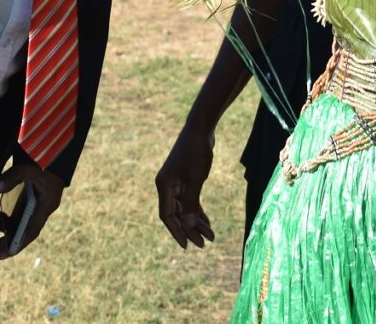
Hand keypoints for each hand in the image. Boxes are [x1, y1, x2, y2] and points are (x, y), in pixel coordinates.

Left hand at [0, 160, 65, 258]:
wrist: (58, 144)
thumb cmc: (47, 156)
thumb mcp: (30, 167)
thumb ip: (13, 177)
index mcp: (46, 204)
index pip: (31, 231)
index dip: (17, 244)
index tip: (1, 255)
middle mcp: (42, 206)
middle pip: (22, 228)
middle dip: (4, 237)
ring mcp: (37, 200)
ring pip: (18, 219)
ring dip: (2, 222)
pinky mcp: (32, 193)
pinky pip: (17, 210)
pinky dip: (5, 213)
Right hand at [154, 122, 215, 248]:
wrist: (200, 130)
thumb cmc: (196, 152)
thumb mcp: (195, 179)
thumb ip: (192, 203)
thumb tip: (190, 227)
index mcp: (164, 186)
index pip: (167, 215)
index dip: (176, 232)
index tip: (186, 246)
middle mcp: (167, 186)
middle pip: (177, 215)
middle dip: (190, 230)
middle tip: (204, 244)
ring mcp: (175, 184)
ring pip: (184, 210)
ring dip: (196, 223)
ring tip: (211, 236)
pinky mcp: (185, 181)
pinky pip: (189, 201)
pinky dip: (197, 212)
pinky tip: (207, 223)